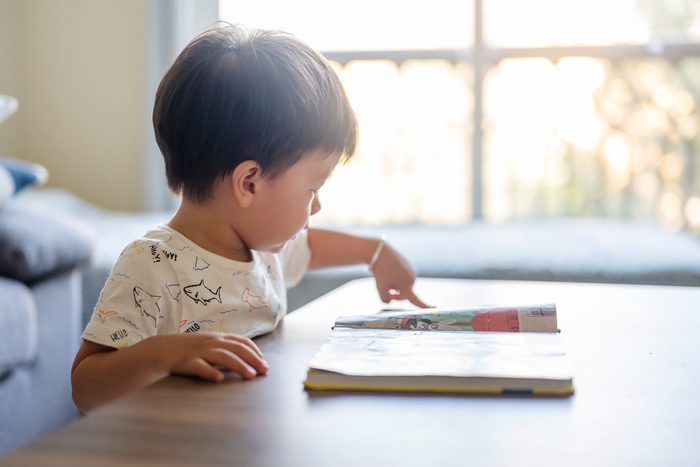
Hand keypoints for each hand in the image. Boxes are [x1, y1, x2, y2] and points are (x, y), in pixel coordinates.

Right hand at [154, 332, 268, 381]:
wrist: (160, 350)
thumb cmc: (188, 350)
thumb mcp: (209, 346)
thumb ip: (225, 351)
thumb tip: (245, 362)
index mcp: (218, 337)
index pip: (242, 341)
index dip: (255, 351)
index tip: (264, 362)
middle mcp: (211, 342)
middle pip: (237, 348)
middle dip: (253, 359)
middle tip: (264, 371)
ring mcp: (199, 351)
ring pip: (223, 356)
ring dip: (238, 365)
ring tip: (250, 375)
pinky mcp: (187, 362)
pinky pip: (200, 366)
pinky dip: (210, 371)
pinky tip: (219, 378)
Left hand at [371, 242, 429, 307]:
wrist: (380, 252)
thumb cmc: (380, 272)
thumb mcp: (380, 289)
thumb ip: (385, 300)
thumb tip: (390, 301)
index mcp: (406, 286)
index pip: (416, 300)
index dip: (425, 306)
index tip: (435, 307)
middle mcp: (412, 279)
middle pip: (406, 294)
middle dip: (397, 295)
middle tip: (386, 290)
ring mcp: (412, 271)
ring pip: (405, 284)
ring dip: (397, 285)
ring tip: (387, 275)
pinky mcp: (410, 265)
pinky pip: (404, 276)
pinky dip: (398, 276)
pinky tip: (390, 269)